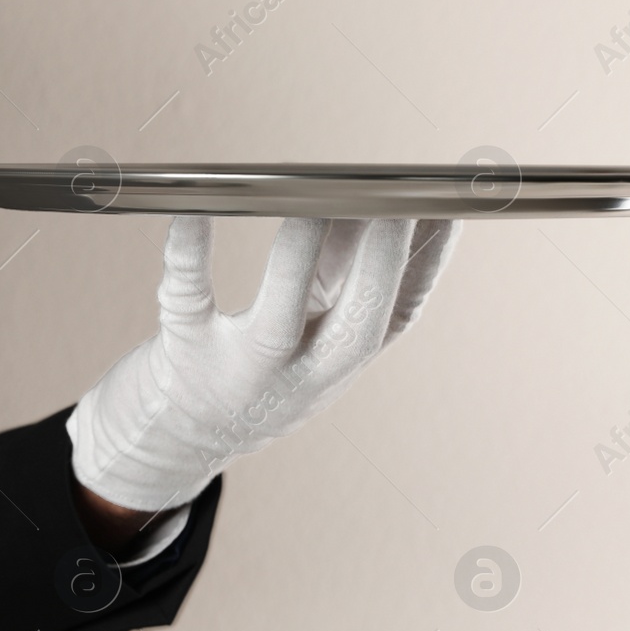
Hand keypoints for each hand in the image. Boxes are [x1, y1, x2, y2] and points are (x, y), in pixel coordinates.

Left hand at [66, 216, 460, 511]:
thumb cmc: (258, 365)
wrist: (183, 436)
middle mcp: (301, 376)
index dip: (428, 263)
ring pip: (276, 323)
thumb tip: (377, 195)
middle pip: (355, 328)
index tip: (446, 206)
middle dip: (380, 266)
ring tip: (310, 197)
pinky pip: (188, 298)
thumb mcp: (312, 330)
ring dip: (296, 257)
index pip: (399, 315)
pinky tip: (194, 209)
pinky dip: (189, 252)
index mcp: (340, 362)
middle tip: (392, 201)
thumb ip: (343, 267)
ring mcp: (242, 371)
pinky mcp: (185, 352)